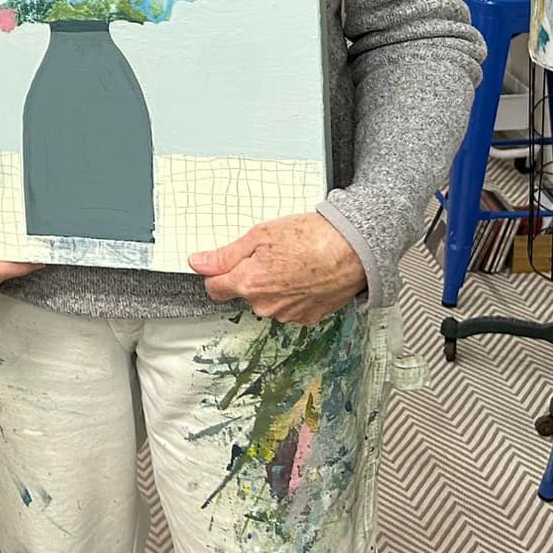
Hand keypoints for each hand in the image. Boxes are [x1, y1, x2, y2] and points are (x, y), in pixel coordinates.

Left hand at [188, 212, 366, 323]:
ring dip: (273, 286)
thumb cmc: (312, 237)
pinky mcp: (307, 318)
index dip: (218, 273)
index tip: (227, 262)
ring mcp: (287, 315)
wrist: (354, 249)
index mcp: (249, 284)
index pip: (214, 288)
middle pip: (243, 293)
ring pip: (267, 301)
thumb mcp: (260, 235)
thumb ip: (225, 254)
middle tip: (271, 253)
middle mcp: (265, 306)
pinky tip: (305, 275)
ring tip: (293, 262)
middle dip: (250, 276)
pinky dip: (293, 294)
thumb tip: (197, 263)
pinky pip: (289, 307)